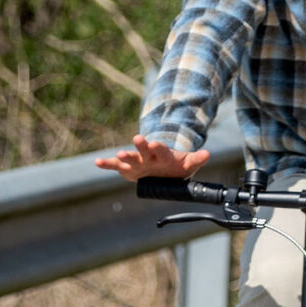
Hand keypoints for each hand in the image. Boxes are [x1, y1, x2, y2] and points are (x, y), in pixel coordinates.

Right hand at [95, 133, 210, 178]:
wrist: (162, 165)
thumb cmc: (175, 165)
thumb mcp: (188, 164)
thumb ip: (196, 159)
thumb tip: (207, 154)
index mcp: (163, 155)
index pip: (161, 150)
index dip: (158, 147)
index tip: (155, 143)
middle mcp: (148, 156)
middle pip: (144, 150)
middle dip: (141, 145)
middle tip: (138, 138)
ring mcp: (138, 161)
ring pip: (130, 157)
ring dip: (125, 155)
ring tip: (119, 153)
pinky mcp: (128, 168)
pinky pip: (116, 166)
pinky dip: (107, 164)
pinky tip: (97, 162)